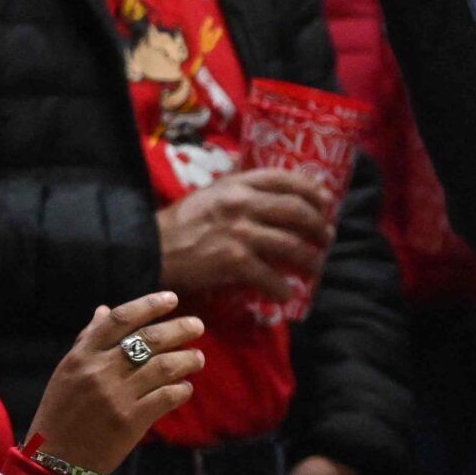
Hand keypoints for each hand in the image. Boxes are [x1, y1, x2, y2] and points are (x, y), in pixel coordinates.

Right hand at [26, 291, 206, 474]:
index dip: (150, 304)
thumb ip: (88, 339)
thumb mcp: (67, 372)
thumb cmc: (61, 412)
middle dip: (181, 329)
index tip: (172, 299)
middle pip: (150, 339)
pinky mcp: (131, 421)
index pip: (121, 319)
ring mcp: (116, 397)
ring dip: (188, 359)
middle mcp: (100, 372)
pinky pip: (167, 397)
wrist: (54, 461)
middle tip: (198, 326)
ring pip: (165, 366)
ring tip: (197, 358)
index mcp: (82, 356)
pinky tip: (184, 388)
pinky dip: (182, 389)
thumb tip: (105, 309)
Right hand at [157, 169, 336, 300]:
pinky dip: (283, 288)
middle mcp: (242, 203)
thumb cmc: (181, 223)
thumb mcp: (211, 194)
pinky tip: (286, 295)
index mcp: (238, 184)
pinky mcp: (233, 260)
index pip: (286, 179)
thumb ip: (240, 189)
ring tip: (315, 270)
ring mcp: (240, 231)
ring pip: (291, 245)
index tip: (326, 203)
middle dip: (319, 227)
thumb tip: (274, 192)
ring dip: (310, 260)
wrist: (149, 248)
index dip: (312, 190)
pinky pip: (270, 276)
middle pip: (297, 211)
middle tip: (326, 240)